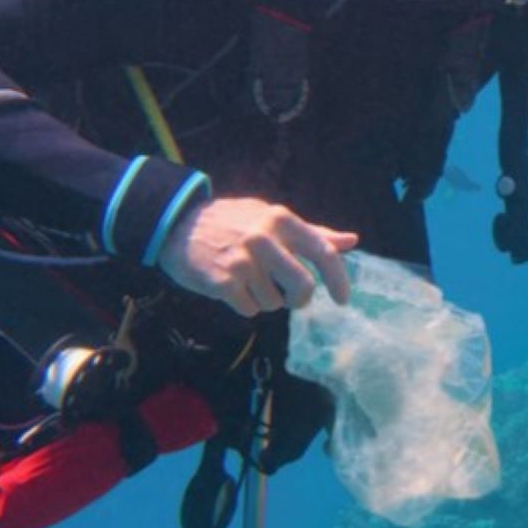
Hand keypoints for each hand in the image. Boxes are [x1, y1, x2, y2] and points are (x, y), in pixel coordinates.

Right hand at [157, 197, 357, 316]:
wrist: (175, 225)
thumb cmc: (231, 223)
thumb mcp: (271, 217)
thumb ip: (312, 233)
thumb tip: (351, 241)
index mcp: (282, 220)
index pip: (324, 253)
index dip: (338, 280)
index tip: (342, 299)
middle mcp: (264, 238)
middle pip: (304, 287)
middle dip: (299, 300)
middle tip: (290, 299)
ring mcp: (243, 261)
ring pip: (274, 302)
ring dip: (264, 299)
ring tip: (245, 279)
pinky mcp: (223, 281)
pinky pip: (250, 309)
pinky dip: (245, 305)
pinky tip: (230, 287)